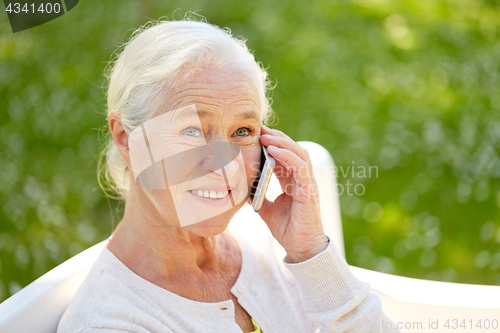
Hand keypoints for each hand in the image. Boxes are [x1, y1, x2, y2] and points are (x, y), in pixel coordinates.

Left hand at [258, 125, 328, 262]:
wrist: (300, 248)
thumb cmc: (287, 229)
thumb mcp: (266, 208)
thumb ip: (257, 196)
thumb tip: (240, 187)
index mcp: (292, 182)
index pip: (284, 156)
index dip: (272, 143)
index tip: (257, 134)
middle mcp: (301, 179)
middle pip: (292, 150)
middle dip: (276, 137)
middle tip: (260, 128)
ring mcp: (307, 183)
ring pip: (299, 153)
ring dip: (282, 142)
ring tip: (266, 135)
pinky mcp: (309, 190)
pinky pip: (300, 167)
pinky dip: (287, 155)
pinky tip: (274, 149)